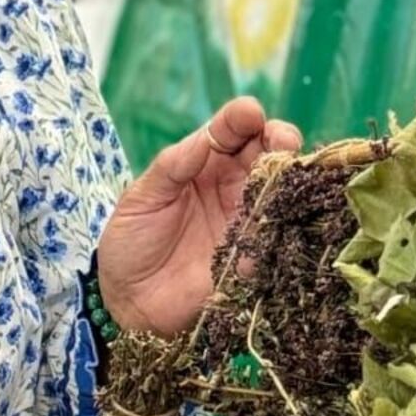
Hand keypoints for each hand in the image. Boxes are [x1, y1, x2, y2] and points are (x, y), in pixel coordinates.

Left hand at [96, 96, 302, 336]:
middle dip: (280, 141)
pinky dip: (278, 228)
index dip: (243, 119)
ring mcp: (246, 222)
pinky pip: (274, 240)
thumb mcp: (142, 197)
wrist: (129, 302)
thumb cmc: (131, 242)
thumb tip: (207, 138)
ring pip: (279, 192)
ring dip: (286, 181)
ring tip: (284, 174)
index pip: (231, 132)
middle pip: (267, 155)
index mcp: (205, 164)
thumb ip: (173, 166)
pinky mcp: (254, 259)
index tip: (250, 113)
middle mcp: (233, 188)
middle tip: (283, 140)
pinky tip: (275, 222)